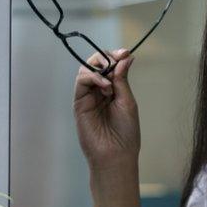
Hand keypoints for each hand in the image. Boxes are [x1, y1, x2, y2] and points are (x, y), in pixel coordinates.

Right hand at [73, 49, 139, 170]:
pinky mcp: (79, 102)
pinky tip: (105, 85)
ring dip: (99, 67)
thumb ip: (122, 79)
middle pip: (96, 63)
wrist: (116, 153)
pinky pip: (81, 81)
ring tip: (111, 82)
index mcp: (113, 89)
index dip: (115, 56)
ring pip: (86, 69)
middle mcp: (99, 91)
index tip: (125, 53)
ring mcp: (88, 96)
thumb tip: (126, 56)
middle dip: (106, 57)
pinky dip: (93, 77)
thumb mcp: (127, 100)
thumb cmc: (125, 131)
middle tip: (117, 58)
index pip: (110, 65)